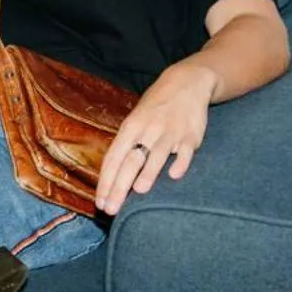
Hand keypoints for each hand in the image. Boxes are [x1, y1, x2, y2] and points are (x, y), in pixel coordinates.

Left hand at [95, 63, 216, 213]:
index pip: (113, 158)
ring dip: (148, 174)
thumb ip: (126, 144)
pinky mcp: (191, 135)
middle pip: (130, 161)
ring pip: (156, 156)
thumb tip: (111, 174)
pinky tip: (175, 176)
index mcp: (130, 128)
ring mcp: (169, 133)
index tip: (100, 202)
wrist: (186, 83)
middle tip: (112, 209)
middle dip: (119, 187)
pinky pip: (185, 152)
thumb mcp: (135, 120)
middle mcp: (147, 130)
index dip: (106, 182)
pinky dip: (180, 163)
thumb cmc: (155, 106)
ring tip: (138, 192)